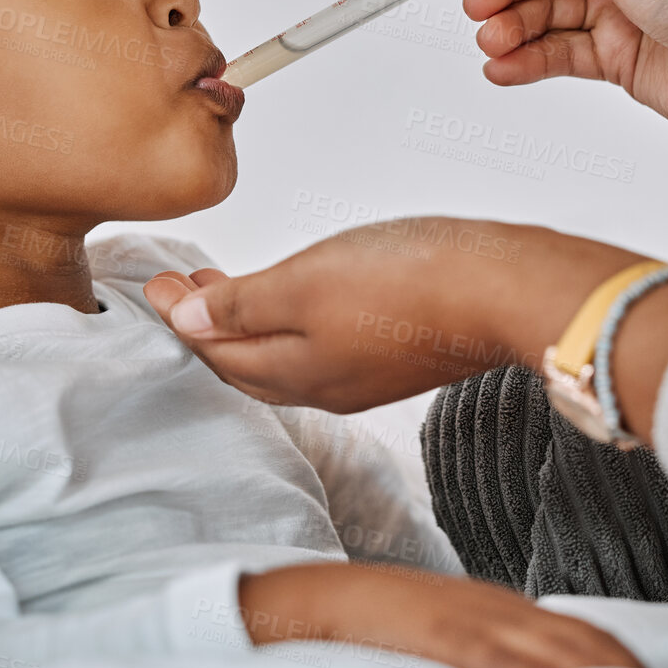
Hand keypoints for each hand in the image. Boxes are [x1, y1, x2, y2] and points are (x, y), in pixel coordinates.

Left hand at [141, 216, 667, 439]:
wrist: (508, 288)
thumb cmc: (413, 281)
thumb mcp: (305, 284)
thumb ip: (242, 307)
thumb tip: (188, 324)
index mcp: (293, 373)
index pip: (215, 352)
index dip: (181, 318)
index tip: (159, 283)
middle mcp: (327, 385)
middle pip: (247, 363)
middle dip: (210, 327)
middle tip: (185, 289)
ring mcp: (367, 373)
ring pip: (288, 357)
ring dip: (252, 325)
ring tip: (233, 288)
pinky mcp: (402, 354)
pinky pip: (329, 347)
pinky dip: (298, 325)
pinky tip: (306, 299)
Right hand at [239, 561, 644, 667]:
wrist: (317, 599)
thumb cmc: (380, 623)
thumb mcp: (447, 631)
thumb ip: (491, 649)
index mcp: (501, 607)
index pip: (582, 632)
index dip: (622, 660)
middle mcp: (497, 608)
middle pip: (582, 639)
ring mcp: (469, 618)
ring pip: (552, 647)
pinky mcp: (438, 634)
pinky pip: (496, 656)